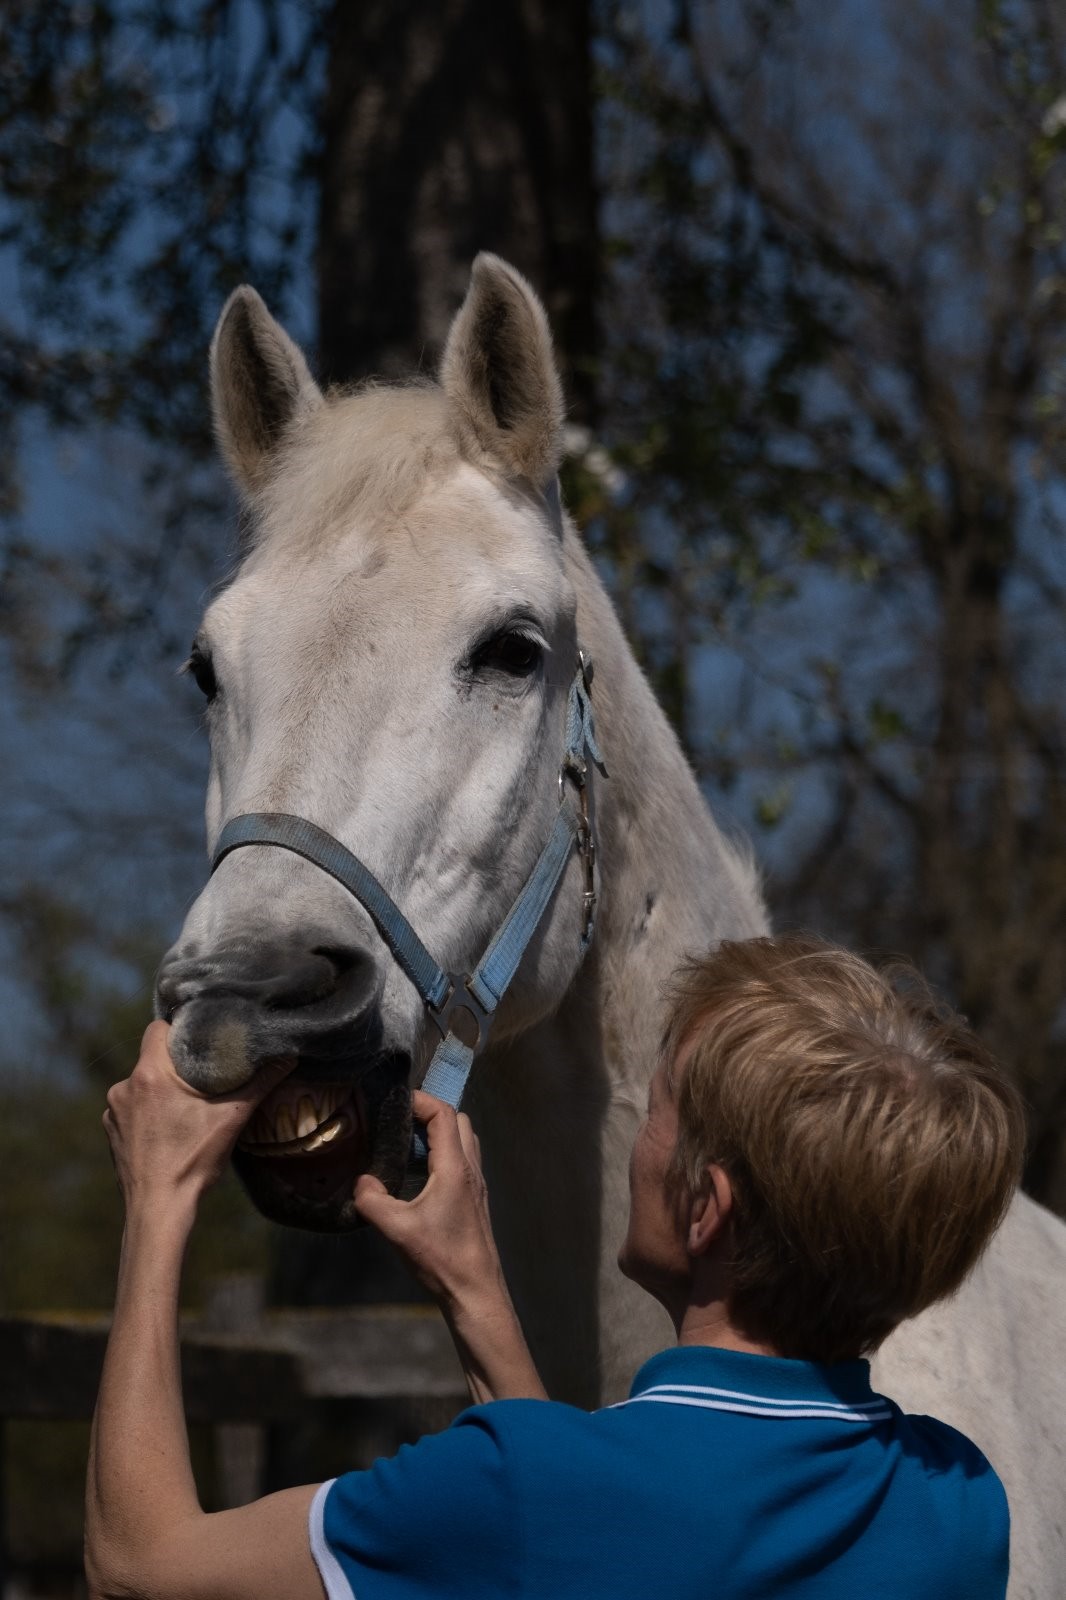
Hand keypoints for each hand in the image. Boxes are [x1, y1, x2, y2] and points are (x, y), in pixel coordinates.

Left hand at [104, 1021, 291, 1214]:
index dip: (178, 1028)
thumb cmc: (192, 1162)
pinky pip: (130, 1107)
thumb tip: (288, 1057)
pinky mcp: (111, 1131)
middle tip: (202, 1074)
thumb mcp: (231, 1119)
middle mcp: (124, 1087)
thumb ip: (260, 1084)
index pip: (157, 1028)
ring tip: (184, 1105)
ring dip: (159, 1089)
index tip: (199, 1038)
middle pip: (152, 1057)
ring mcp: (113, 1111)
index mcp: (150, 1074)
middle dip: (175, 1063)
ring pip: (141, 1083)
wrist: (158, 1209)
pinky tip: (166, 1128)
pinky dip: (146, 1111)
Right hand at [354, 1091, 503, 1307]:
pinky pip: (462, 1160)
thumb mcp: (397, 1229)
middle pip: (458, 1120)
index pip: (443, 1113)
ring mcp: (477, 1183)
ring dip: (439, 1133)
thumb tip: (361, 1181)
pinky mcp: (475, 1198)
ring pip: (463, 1140)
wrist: (475, 1290)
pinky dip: (443, 1153)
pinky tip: (419, 1175)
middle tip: (399, 1122)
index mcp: (454, 1167)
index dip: (420, 1100)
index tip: (394, 1102)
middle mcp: (470, 1168)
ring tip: (406, 1145)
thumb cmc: (440, 1258)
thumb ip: (372, 1200)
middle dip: (430, 1112)